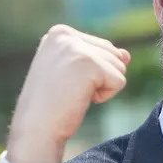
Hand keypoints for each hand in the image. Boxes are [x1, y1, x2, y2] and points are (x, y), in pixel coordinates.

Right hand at [6, 25, 130, 162]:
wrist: (36, 129)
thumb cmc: (54, 104)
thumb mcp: (77, 73)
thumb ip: (102, 58)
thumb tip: (126, 56)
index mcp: (59, 33)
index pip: (103, 47)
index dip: (92, 72)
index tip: (65, 82)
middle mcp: (66, 35)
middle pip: (114, 54)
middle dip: (99, 78)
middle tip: (69, 90)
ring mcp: (77, 48)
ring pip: (120, 67)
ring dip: (102, 87)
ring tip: (73, 94)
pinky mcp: (90, 64)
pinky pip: (120, 81)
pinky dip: (105, 96)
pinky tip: (80, 98)